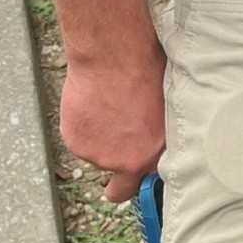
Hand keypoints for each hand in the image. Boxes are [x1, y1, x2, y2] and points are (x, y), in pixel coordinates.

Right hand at [59, 42, 166, 202]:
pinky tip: (91, 102)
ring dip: (100, 139)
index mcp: (154, 154)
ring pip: (97, 155)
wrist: (113, 56)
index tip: (136, 179)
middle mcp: (125, 162)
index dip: (141, 179)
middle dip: (117, 181)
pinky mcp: (76, 143)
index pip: (148, 184)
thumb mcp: (166, 106)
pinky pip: (79, 139)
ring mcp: (97, 155)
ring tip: (108, 105)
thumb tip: (159, 141)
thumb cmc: (146, 71)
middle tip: (117, 154)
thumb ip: (159, 135)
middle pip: (118, 186)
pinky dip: (82, 125)